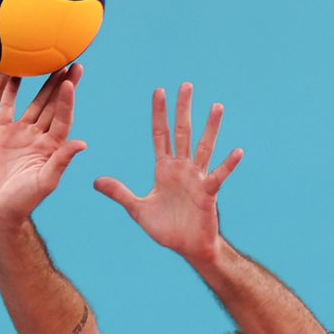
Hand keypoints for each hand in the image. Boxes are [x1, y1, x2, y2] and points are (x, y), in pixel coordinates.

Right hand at [0, 68, 86, 225]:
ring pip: (35, 104)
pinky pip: (7, 109)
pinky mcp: (3, 135)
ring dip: (44, 86)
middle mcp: (40, 137)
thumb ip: (61, 162)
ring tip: (52, 64)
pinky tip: (15, 75)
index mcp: (52, 148)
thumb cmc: (23, 201)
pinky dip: (11, 93)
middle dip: (63, 85)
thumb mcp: (45, 182)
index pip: (63, 118)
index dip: (67, 100)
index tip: (71, 81)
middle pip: (54, 106)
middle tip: (73, 63)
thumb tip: (82, 143)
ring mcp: (22, 135)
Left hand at [94, 82, 242, 263]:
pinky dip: (228, 164)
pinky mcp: (208, 193)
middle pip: (182, 133)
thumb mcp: (138, 209)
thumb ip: (119, 193)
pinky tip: (237, 151)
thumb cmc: (167, 229)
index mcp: (164, 169)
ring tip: (216, 106)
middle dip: (183, 109)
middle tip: (186, 85)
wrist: (188, 248)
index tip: (159, 92)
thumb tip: (95, 181)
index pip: (160, 135)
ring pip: (204, 147)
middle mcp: (182, 169)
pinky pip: (218, 176)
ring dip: (211, 127)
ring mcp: (197, 178)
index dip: (159, 114)